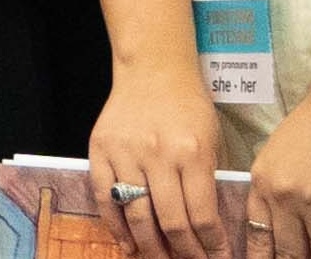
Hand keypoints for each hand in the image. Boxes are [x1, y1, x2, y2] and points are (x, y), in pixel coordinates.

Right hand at [91, 62, 230, 258]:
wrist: (153, 70)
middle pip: (170, 222)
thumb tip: (209, 230)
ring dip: (149, 248)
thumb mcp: (212, 141)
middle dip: (183, 253)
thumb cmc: (189, 106)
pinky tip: (128, 245)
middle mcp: (157, 155)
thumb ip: (209, 182)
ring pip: (136, 215)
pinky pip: (105, 197)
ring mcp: (125, 153)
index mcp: (192, 152)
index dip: (211, 246)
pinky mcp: (99, 150)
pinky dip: (116, 226)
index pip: (202, 215)